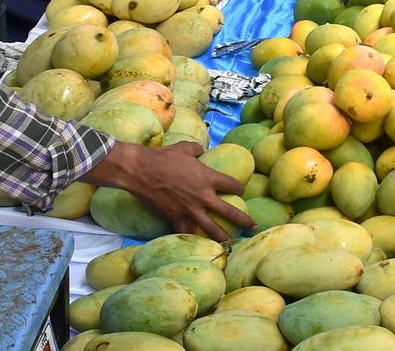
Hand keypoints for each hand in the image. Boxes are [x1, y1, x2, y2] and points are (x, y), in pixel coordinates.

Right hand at [86, 142, 253, 241]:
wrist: (141, 171)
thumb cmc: (164, 157)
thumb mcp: (185, 147)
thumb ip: (197, 149)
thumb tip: (202, 150)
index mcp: (208, 178)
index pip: (232, 185)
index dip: (238, 187)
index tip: (240, 190)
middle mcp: (203, 196)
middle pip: (229, 212)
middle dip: (243, 220)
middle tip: (253, 226)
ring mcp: (190, 210)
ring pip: (212, 229)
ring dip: (224, 238)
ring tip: (232, 245)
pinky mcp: (175, 218)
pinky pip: (188, 233)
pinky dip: (194, 240)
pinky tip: (201, 247)